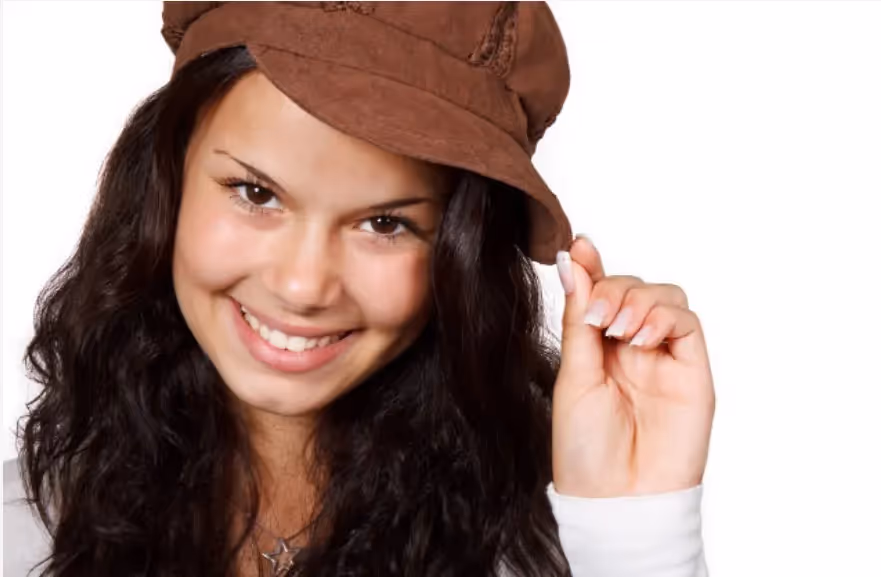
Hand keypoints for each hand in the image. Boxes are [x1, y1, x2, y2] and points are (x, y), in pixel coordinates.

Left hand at [552, 236, 715, 497]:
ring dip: (638, 300)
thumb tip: (573, 260)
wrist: (616, 497)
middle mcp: (632, 347)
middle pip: (633, 287)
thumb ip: (579, 316)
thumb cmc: (585, 445)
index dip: (592, 266)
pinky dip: (663, 318)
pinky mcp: (693, 370)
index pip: (600, 292)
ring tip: (617, 331)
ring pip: (665, 297)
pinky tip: (640, 339)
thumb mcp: (573, 372)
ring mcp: (665, 358)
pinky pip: (687, 323)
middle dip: (613, 289)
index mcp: (598, 347)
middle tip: (597, 318)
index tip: (578, 245)